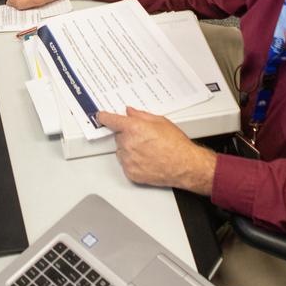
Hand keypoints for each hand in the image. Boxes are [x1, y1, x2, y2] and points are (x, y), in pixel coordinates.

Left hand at [95, 107, 216, 193]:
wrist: (185, 166)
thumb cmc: (176, 145)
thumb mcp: (160, 121)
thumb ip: (141, 115)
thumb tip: (130, 112)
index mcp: (133, 128)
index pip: (111, 120)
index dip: (104, 117)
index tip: (100, 116)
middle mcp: (128, 144)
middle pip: (119, 136)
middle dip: (128, 135)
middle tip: (144, 138)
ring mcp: (128, 160)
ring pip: (122, 150)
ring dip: (129, 149)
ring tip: (148, 150)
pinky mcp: (131, 173)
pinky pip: (126, 163)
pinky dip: (133, 161)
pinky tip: (147, 160)